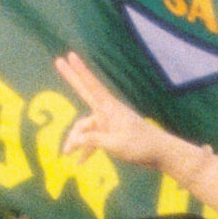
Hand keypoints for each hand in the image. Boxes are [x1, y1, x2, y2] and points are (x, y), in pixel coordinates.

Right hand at [54, 51, 172, 171]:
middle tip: (57, 61)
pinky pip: (93, 139)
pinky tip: (80, 163)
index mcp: (109, 108)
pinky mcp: (110, 134)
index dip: (79, 71)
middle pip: (84, 92)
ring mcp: (108, 122)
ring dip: (76, 140)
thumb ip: (94, 141)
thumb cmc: (141, 146)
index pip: (91, 85)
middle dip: (71, 78)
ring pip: (85, 127)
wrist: (160, 153)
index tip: (69, 55)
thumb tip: (76, 139)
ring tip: (65, 154)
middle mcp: (106, 112)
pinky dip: (87, 149)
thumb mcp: (116, 145)